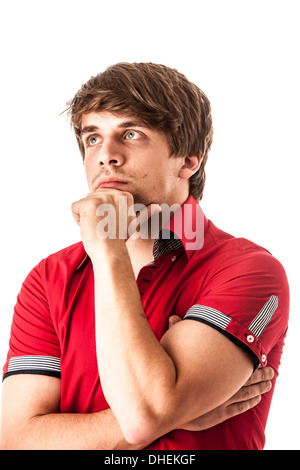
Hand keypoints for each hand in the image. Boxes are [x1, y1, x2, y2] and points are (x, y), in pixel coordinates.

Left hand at [71, 189, 160, 258]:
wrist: (111, 252)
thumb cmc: (119, 240)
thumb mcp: (134, 224)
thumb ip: (145, 213)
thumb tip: (160, 207)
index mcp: (124, 195)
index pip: (101, 197)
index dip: (103, 213)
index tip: (111, 224)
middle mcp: (113, 192)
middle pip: (91, 198)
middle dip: (93, 214)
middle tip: (104, 227)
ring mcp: (101, 197)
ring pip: (83, 203)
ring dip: (86, 217)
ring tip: (98, 227)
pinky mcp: (89, 203)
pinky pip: (74, 208)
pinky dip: (77, 220)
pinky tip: (90, 227)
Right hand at [168, 315, 273, 431]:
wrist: (165, 404)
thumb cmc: (167, 376)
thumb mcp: (169, 351)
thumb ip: (176, 332)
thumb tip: (174, 317)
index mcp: (216, 369)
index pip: (240, 362)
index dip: (253, 360)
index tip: (262, 356)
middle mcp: (222, 386)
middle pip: (248, 379)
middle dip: (261, 375)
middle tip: (271, 371)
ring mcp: (221, 402)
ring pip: (247, 394)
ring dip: (259, 389)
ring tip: (268, 384)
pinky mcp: (218, 415)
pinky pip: (239, 408)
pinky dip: (250, 403)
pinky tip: (256, 400)